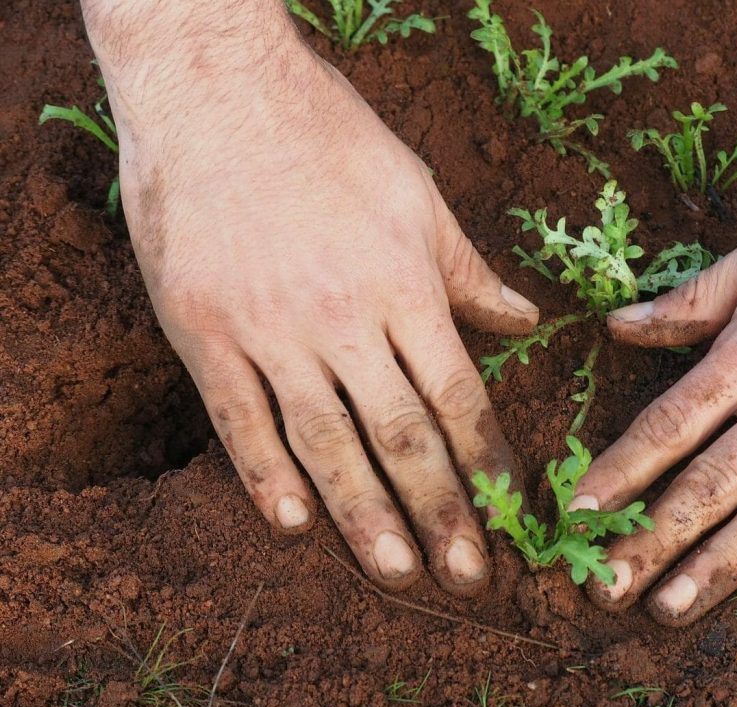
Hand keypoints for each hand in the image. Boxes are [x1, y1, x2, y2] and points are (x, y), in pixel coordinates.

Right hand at [101, 17, 538, 594]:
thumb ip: (468, 272)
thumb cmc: (329, 137)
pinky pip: (239, 419)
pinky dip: (265, 476)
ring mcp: (271, 332)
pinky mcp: (205, 333)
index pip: (460, 399)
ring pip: (327, 443)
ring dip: (364, 516)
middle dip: (441, 513)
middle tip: (469, 579)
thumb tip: (524, 322)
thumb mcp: (419, 196)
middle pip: (402, 437)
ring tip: (397, 573)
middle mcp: (343, 321)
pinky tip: (294, 525)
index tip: (511, 520)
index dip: (488, 466)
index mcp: (405, 290)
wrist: (217, 92)